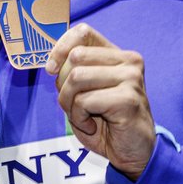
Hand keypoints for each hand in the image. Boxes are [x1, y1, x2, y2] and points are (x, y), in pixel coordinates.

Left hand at [45, 23, 155, 179]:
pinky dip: (79, 117)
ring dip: (69, 103)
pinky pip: (84, 101)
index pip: (83, 32)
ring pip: (76, 78)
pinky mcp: (128, 99)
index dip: (60, 48)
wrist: (131, 152)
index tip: (51, 69)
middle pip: (74, 58)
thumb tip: (51, 63)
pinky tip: (93, 125)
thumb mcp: (83, 90)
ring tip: (83, 115)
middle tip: (74, 104)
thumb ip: (71, 70)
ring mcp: (131, 79)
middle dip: (63, 85)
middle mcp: (128, 62)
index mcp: (116, 55)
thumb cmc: (104, 120)